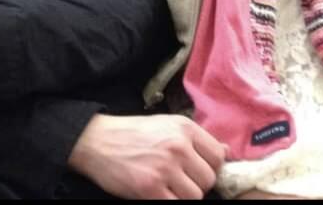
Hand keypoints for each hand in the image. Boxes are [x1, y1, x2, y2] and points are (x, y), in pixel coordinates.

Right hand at [68, 113, 225, 198]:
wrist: (98, 141)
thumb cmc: (134, 133)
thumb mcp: (167, 125)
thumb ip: (195, 139)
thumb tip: (224, 152)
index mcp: (185, 129)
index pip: (218, 156)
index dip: (211, 168)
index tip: (199, 170)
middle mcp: (178, 147)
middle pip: (208, 179)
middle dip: (197, 184)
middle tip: (181, 181)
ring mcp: (165, 168)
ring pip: (195, 195)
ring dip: (184, 196)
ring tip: (169, 188)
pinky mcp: (150, 188)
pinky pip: (176, 204)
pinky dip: (171, 202)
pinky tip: (159, 194)